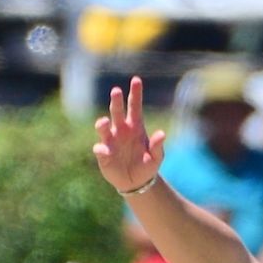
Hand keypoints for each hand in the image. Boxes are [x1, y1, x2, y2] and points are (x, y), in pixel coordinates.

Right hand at [93, 76, 165, 193]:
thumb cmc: (147, 166)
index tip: (136, 80)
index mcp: (135, 127)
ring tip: (105, 122)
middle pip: (117, 111)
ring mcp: (110, 140)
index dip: (135, 93)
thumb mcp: (156, 158)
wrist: (137, 183)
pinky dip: (102, 149)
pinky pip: (100, 149)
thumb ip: (158, 146)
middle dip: (116, 101)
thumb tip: (162, 134)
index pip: (134, 106)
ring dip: (102, 123)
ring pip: (103, 127)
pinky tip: (105, 152)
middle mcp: (121, 130)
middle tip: (116, 91)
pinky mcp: (103, 154)